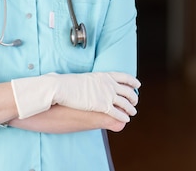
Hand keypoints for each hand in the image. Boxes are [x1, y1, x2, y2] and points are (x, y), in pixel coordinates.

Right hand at [11, 72, 140, 121]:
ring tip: (133, 112)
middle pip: (126, 90)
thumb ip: (81, 82)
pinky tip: (125, 119)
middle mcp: (106, 84)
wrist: (57, 89)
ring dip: (130, 108)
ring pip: (125, 102)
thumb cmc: (62, 85)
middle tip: (136, 101)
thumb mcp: (76, 80)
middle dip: (133, 97)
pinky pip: (117, 112)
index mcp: (101, 76)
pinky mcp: (102, 106)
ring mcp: (105, 95)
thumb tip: (78, 83)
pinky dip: (123, 116)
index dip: (132, 80)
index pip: (122, 76)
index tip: (137, 84)